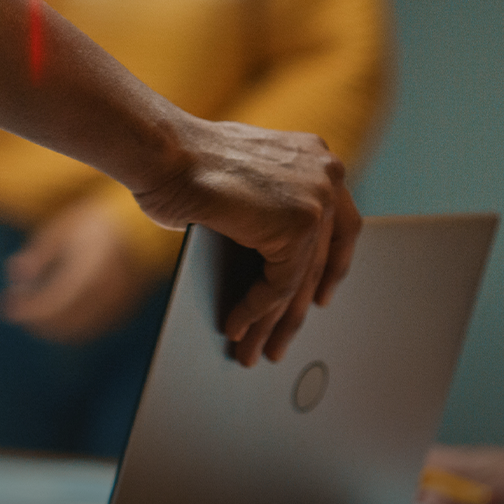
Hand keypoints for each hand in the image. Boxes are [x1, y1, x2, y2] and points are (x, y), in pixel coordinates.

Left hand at [0, 196, 157, 344]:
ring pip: (76, 330)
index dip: (28, 308)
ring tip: (32, 308)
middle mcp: (107, 288)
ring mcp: (117, 303)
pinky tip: (54, 311)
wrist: (136, 228)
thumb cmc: (93, 225)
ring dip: (49, 326)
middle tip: (14, 307)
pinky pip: (90, 328)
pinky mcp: (121, 312)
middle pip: (64, 320)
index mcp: (91, 265)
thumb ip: (38, 252)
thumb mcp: (62, 230)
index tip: (6, 304)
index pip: (54, 300)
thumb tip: (14, 272)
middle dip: (34, 320)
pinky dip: (67, 326)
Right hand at [132, 117, 359, 365]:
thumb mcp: (242, 183)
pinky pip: (281, 286)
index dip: (331, 266)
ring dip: (274, 322)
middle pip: (320, 258)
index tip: (322, 298)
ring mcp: (318, 199)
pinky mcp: (299, 225)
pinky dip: (257, 312)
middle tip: (278, 342)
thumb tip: (271, 263)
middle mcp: (326, 174)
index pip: (340, 223)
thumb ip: (268, 209)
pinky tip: (237, 328)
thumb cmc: (181, 164)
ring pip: (300, 279)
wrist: (163, 152)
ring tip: (254, 351)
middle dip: (294, 309)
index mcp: (315, 157)